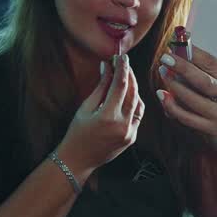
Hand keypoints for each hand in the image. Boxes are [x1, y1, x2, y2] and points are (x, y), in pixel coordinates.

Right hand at [57, 55, 144, 177]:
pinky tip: (127, 94)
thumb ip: (100, 87)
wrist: (78, 160)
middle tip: (123, 63)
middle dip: (129, 75)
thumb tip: (107, 67)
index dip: (122, 68)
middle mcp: (122, 125)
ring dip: (134, 88)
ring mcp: (129, 133)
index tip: (121, 57)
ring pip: (139, 103)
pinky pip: (138, 115)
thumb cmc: (77, 132)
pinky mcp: (132, 137)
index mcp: (108, 117)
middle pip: (133, 93)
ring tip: (125, 77)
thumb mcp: (86, 107)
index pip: (120, 85)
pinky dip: (135, 102)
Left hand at [156, 31, 216, 161]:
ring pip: (191, 100)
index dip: (196, 53)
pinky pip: (187, 118)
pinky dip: (173, 108)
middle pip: (202, 80)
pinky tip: (163, 97)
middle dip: (182, 67)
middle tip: (166, 56)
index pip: (214, 64)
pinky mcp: (210, 130)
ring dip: (174, 86)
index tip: (181, 43)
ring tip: (162, 73)